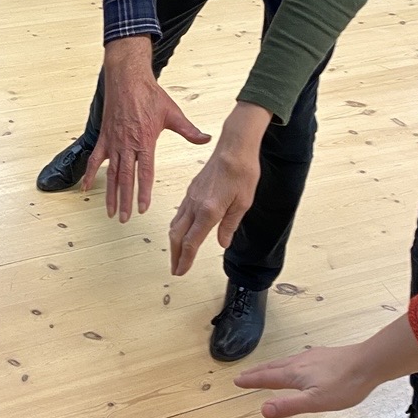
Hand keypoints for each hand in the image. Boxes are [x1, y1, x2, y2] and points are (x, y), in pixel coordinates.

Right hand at [82, 44, 209, 220]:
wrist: (127, 78)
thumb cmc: (149, 94)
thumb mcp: (172, 113)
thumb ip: (189, 130)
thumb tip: (205, 138)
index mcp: (145, 141)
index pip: (144, 173)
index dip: (143, 192)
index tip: (142, 208)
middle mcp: (127, 144)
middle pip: (125, 178)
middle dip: (124, 200)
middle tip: (124, 218)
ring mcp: (113, 142)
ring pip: (110, 173)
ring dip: (110, 193)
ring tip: (110, 211)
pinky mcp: (104, 137)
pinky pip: (94, 159)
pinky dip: (89, 174)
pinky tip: (85, 188)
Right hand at [168, 102, 270, 275]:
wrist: (234, 146)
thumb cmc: (242, 171)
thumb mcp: (243, 203)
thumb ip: (230, 225)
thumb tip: (222, 243)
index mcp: (209, 210)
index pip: (192, 242)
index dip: (185, 260)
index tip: (182, 271)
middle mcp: (195, 204)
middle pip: (177, 236)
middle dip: (175, 255)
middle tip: (176, 269)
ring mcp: (191, 196)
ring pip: (175, 224)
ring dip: (174, 242)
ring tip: (177, 254)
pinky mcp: (191, 190)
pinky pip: (179, 213)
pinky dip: (177, 227)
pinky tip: (181, 230)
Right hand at [234, 344, 376, 417]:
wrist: (368, 363)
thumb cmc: (344, 385)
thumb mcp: (316, 402)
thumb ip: (289, 405)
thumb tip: (263, 409)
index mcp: (294, 375)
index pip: (267, 378)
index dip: (251, 381)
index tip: (237, 381)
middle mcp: (299, 362)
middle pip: (273, 367)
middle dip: (256, 372)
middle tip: (243, 375)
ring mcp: (311, 357)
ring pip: (284, 362)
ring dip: (270, 367)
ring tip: (263, 370)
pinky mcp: (322, 355)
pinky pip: (296, 359)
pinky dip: (286, 363)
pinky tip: (294, 365)